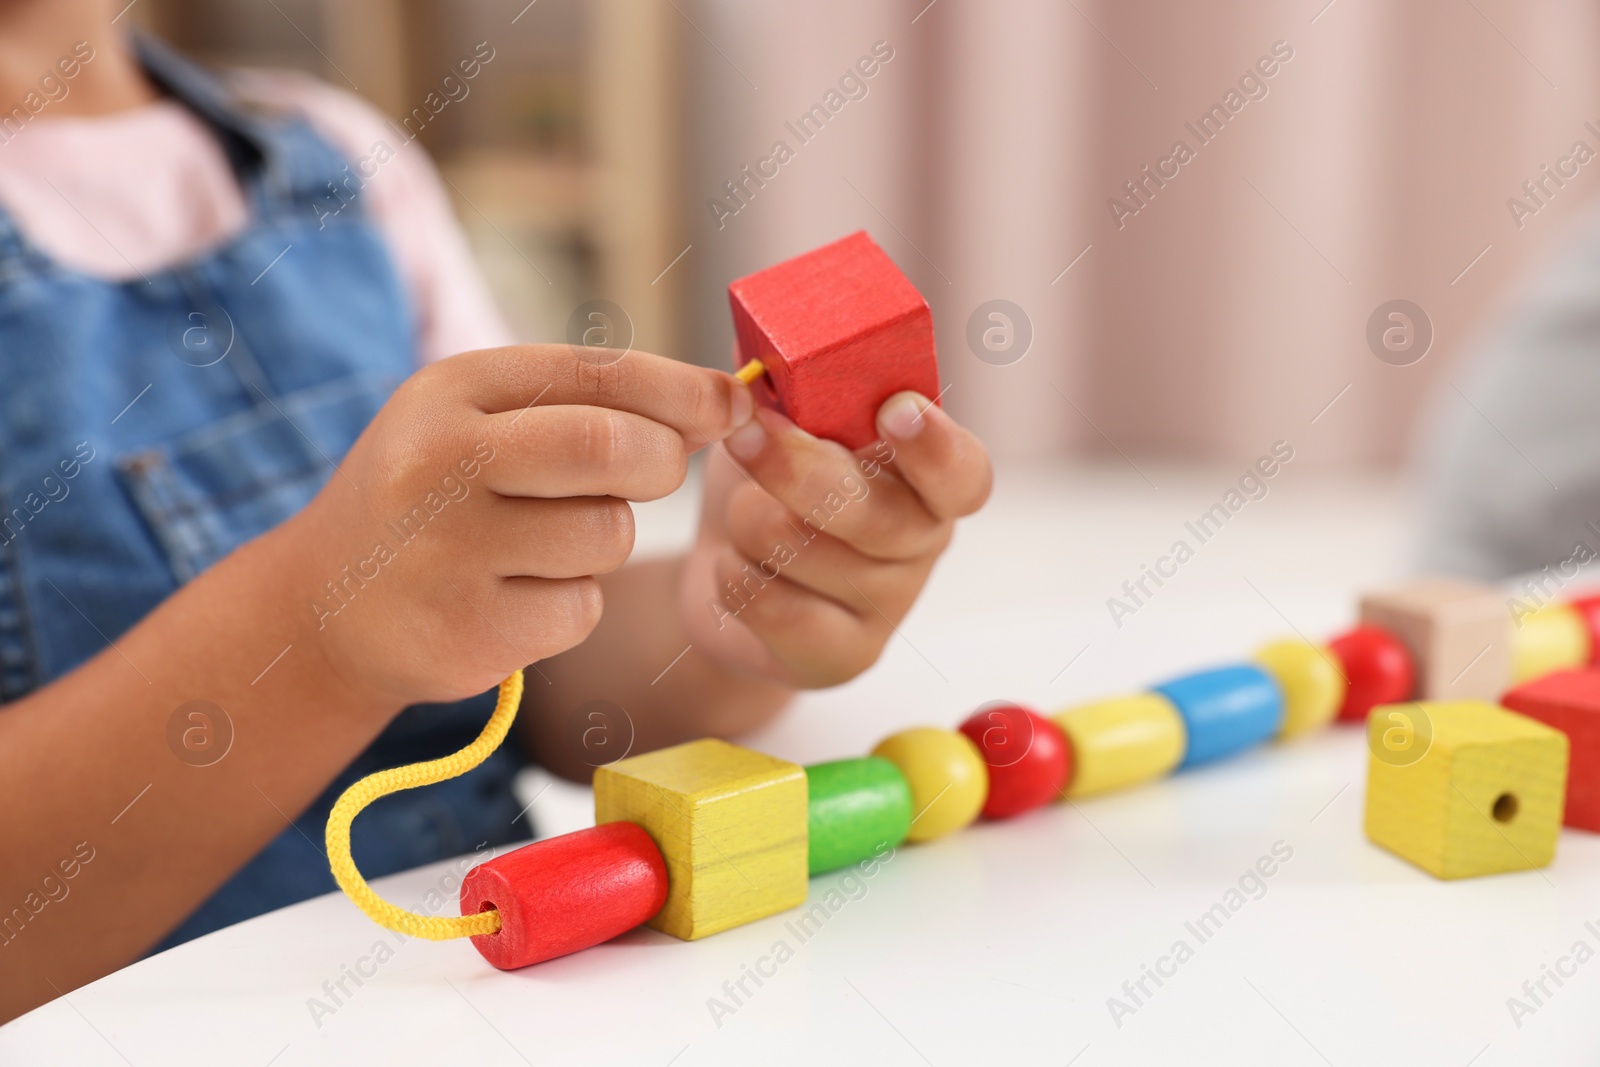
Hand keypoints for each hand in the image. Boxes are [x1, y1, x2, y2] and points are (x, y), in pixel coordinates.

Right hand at [278, 346, 751, 707]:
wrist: (325, 608)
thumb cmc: (433, 497)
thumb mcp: (477, 421)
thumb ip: (584, 404)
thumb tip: (720, 406)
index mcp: (450, 391)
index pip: (595, 372)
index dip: (682, 390)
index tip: (731, 404)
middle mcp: (439, 463)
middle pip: (611, 449)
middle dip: (659, 463)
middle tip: (651, 473)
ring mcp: (448, 553)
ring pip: (607, 535)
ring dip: (605, 541)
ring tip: (542, 542)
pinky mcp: (469, 633)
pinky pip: (583, 608)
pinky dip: (572, 603)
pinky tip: (515, 596)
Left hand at [680, 391, 991, 687]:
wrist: (732, 574)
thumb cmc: (769, 482)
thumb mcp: (784, 416)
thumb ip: (792, 373)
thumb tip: (768, 327)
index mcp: (929, 476)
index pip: (962, 471)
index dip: (934, 446)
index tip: (894, 410)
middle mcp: (924, 542)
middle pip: (874, 514)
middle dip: (795, 469)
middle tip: (744, 431)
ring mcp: (890, 606)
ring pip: (801, 550)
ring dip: (745, 522)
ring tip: (743, 517)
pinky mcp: (843, 656)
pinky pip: (772, 606)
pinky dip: (731, 575)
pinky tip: (734, 565)